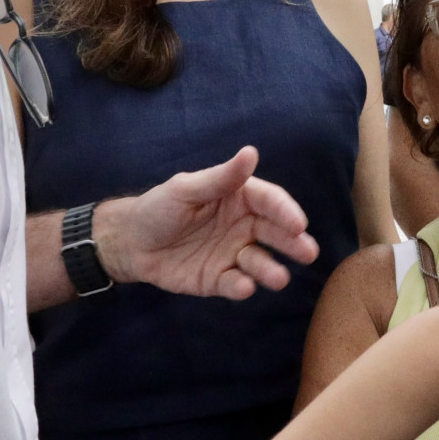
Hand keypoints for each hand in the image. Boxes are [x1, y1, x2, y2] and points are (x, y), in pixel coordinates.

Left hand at [96, 146, 318, 300]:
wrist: (130, 244)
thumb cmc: (159, 208)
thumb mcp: (185, 189)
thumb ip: (220, 178)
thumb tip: (251, 152)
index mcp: (239, 198)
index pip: (269, 201)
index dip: (285, 211)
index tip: (299, 223)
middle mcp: (243, 226)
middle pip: (275, 233)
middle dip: (293, 243)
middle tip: (308, 253)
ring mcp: (233, 254)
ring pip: (260, 262)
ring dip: (271, 269)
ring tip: (278, 279)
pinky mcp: (220, 280)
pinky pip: (236, 283)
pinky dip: (242, 286)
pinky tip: (244, 286)